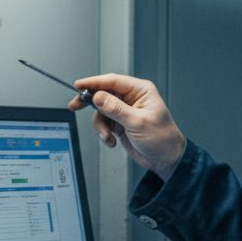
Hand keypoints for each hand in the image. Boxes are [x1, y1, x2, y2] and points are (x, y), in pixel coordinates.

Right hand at [70, 73, 185, 180]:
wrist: (165, 159)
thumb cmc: (162, 138)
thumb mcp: (138, 122)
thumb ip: (116, 109)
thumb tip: (98, 97)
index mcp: (140, 91)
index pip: (113, 81)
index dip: (94, 82)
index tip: (79, 85)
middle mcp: (131, 98)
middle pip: (103, 93)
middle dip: (90, 102)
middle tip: (76, 105)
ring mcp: (124, 111)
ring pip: (100, 111)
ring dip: (100, 126)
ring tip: (107, 136)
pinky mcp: (119, 123)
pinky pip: (103, 123)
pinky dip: (104, 133)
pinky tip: (112, 141)